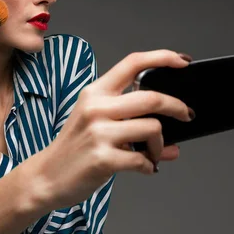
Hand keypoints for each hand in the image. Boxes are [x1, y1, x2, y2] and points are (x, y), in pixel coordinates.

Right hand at [30, 50, 193, 210]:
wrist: (46, 176)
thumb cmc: (73, 147)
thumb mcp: (94, 121)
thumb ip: (130, 120)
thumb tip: (173, 137)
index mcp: (94, 93)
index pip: (133, 63)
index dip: (162, 58)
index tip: (182, 62)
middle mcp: (96, 108)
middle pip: (151, 97)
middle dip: (177, 107)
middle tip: (186, 115)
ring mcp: (99, 133)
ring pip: (153, 129)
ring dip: (161, 145)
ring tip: (153, 153)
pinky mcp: (103, 158)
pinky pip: (143, 160)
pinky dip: (150, 166)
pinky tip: (145, 167)